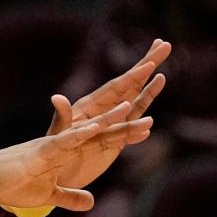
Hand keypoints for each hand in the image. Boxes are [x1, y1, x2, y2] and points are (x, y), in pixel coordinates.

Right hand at [0, 102, 153, 210]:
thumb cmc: (13, 185)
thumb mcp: (48, 196)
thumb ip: (70, 197)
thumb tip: (90, 202)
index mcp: (66, 154)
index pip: (100, 143)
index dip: (123, 136)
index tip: (146, 128)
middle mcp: (62, 145)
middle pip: (99, 134)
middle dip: (124, 126)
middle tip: (150, 117)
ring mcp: (52, 147)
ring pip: (84, 133)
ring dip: (107, 123)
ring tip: (129, 110)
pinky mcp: (39, 153)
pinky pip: (62, 142)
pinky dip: (78, 135)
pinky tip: (94, 129)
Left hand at [49, 39, 169, 187]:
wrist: (52, 172)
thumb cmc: (51, 149)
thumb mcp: (59, 131)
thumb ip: (61, 115)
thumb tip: (57, 98)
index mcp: (91, 106)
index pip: (117, 86)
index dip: (134, 74)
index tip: (150, 62)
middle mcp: (103, 111)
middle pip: (129, 86)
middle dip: (147, 65)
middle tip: (165, 45)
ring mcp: (109, 126)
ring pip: (134, 107)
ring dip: (149, 93)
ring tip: (162, 77)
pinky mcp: (111, 143)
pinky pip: (129, 133)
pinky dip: (138, 130)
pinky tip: (148, 128)